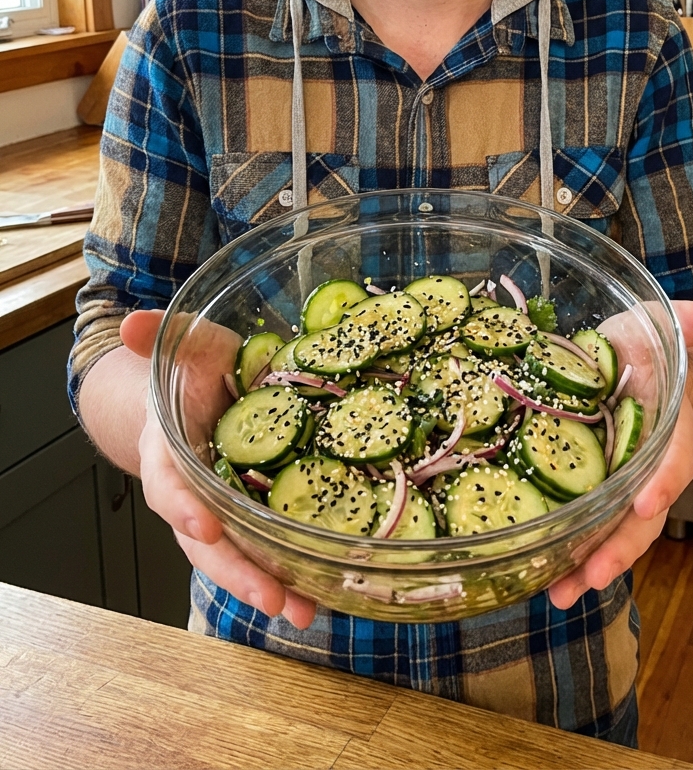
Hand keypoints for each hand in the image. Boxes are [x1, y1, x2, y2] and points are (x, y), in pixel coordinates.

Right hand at [121, 308, 315, 629]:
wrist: (202, 395)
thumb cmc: (195, 372)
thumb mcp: (188, 346)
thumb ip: (164, 334)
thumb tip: (132, 319)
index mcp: (169, 453)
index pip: (169, 485)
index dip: (183, 507)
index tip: (205, 524)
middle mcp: (192, 494)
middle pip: (206, 543)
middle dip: (237, 572)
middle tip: (272, 596)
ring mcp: (224, 511)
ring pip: (238, 558)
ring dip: (269, 586)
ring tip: (303, 611)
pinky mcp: (256, 516)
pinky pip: (267, 550)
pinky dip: (290, 574)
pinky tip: (321, 595)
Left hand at [546, 299, 692, 609]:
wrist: (640, 372)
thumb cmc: (649, 352)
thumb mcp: (660, 326)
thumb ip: (680, 321)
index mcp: (668, 427)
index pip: (674, 458)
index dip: (663, 481)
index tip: (647, 502)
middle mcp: (647, 465)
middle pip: (641, 517)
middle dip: (618, 549)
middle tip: (590, 577)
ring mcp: (618, 483)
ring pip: (611, 534)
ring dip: (585, 566)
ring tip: (556, 594)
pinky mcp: (588, 488)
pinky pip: (582, 525)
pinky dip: (564, 552)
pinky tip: (537, 576)